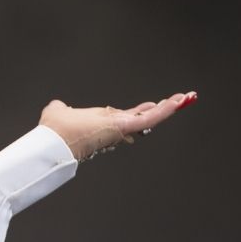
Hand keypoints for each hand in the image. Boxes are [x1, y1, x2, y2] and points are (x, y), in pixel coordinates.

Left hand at [40, 91, 197, 161]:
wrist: (54, 143)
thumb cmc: (55, 132)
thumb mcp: (58, 113)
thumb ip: (61, 109)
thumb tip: (59, 106)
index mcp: (101, 124)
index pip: (124, 117)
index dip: (138, 112)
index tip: (149, 106)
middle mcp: (114, 127)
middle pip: (142, 117)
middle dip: (160, 109)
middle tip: (177, 101)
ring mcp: (121, 128)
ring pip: (150, 117)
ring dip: (169, 107)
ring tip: (186, 98)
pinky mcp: (125, 127)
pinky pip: (150, 118)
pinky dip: (166, 109)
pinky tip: (180, 100)